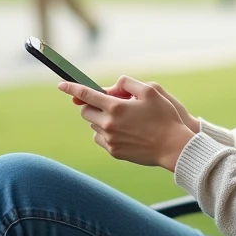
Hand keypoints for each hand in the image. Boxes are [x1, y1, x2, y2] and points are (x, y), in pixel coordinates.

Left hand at [58, 76, 195, 169]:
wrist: (174, 147)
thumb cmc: (165, 116)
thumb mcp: (151, 90)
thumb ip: (127, 83)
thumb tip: (112, 88)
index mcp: (116, 107)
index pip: (86, 94)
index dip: (71, 87)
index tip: (60, 84)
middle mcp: (109, 124)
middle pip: (85, 111)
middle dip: (92, 104)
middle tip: (109, 103)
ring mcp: (110, 140)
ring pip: (93, 125)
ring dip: (101, 118)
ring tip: (123, 118)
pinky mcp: (114, 152)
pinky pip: (100, 139)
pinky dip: (106, 132)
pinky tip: (123, 131)